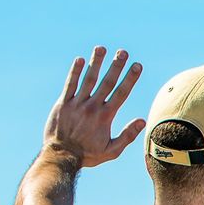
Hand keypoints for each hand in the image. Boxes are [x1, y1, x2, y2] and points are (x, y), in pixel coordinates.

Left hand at [43, 46, 145, 167]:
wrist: (61, 156)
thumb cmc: (88, 154)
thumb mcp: (112, 150)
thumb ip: (128, 136)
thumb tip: (142, 121)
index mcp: (105, 116)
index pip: (121, 93)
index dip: (130, 78)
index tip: (137, 65)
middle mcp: (92, 107)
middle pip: (107, 82)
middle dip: (116, 66)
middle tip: (123, 52)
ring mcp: (77, 104)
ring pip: (88, 79)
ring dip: (96, 63)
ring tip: (101, 48)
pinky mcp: (63, 103)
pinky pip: (70, 84)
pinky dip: (74, 72)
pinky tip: (80, 60)